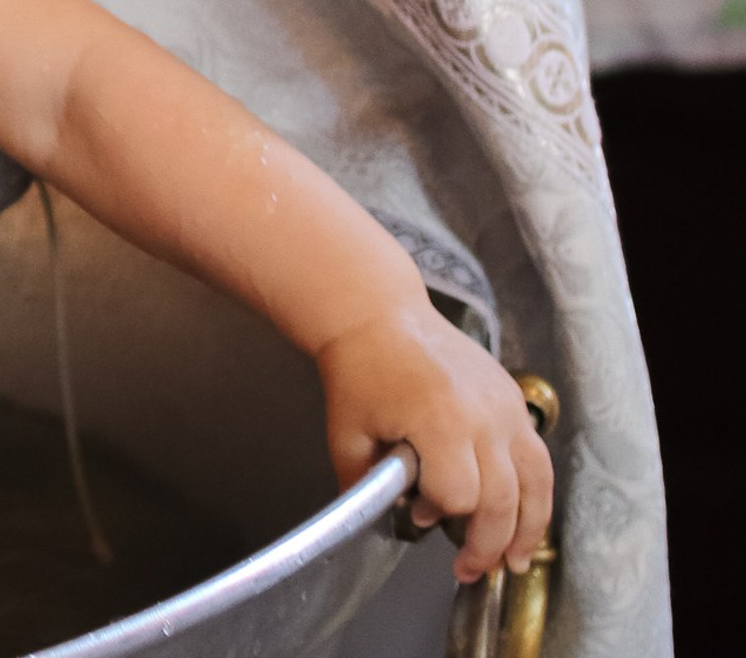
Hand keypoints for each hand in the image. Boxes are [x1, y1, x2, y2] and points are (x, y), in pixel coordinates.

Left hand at [316, 304, 552, 583]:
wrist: (377, 312)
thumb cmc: (358, 370)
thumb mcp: (346, 432)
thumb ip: (365, 485)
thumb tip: (393, 525)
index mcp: (440, 420)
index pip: (459, 495)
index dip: (440, 514)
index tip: (419, 515)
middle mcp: (484, 415)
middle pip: (503, 499)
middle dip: (488, 543)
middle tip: (472, 570)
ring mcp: (505, 405)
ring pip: (535, 483)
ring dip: (529, 528)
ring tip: (514, 561)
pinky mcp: (512, 397)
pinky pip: (537, 456)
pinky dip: (535, 492)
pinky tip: (524, 516)